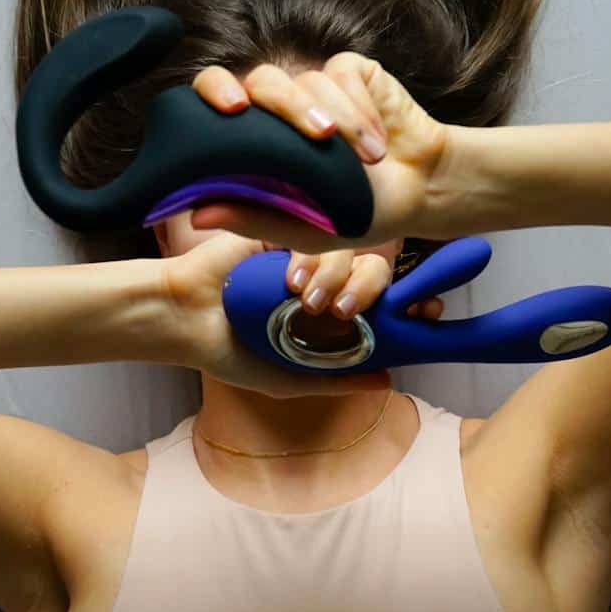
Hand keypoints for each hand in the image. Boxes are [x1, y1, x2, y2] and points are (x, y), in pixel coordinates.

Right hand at [156, 232, 442, 398]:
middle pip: (377, 272)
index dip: (409, 303)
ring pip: (351, 253)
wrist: (183, 316)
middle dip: (380, 287)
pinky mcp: (284, 230)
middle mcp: (326, 281)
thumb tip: (389, 381)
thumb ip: (334, 378)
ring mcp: (306, 255)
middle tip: (365, 305)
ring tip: (309, 303)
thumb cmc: (229, 351)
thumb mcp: (285, 377)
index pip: (382, 303)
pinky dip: (311, 260)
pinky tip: (290, 282)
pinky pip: (316, 237)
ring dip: (340, 278)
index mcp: (331, 315)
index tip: (427, 311)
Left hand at [190, 53, 451, 252]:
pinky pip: (342, 75)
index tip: (231, 108)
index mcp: (254, 139)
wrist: (418, 194)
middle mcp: (278, 108)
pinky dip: (360, 111)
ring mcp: (313, 86)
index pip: (214, 98)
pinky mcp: (350, 72)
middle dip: (288, 105)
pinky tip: (378, 143)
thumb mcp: (302, 228)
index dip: (214, 92)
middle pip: (261, 81)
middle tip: (316, 134)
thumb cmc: (354, 212)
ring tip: (367, 163)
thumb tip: (195, 213)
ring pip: (308, 82)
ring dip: (341, 124)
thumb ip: (252, 218)